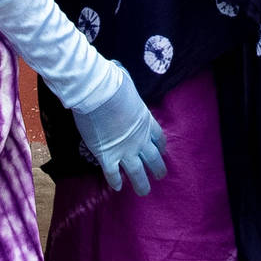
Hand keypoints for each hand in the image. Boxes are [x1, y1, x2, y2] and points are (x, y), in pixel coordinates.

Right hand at [74, 74, 167, 195]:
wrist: (98, 93)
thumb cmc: (112, 83)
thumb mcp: (125, 81)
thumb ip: (125, 82)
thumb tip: (117, 69)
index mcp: (146, 121)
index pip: (159, 138)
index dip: (161, 146)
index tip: (162, 152)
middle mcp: (140, 139)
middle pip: (154, 159)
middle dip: (158, 168)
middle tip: (160, 176)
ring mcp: (125, 150)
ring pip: (138, 173)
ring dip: (142, 183)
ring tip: (144, 191)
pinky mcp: (108, 156)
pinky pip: (113, 174)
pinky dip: (116, 182)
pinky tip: (117, 187)